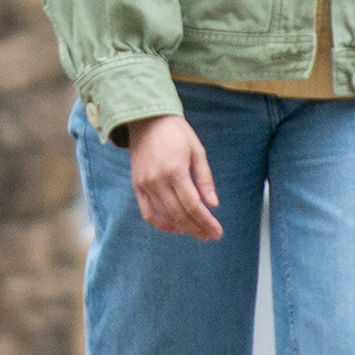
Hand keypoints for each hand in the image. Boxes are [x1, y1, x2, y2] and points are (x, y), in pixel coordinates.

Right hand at [125, 118, 223, 238]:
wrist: (146, 119)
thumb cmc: (176, 132)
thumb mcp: (197, 150)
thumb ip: (205, 178)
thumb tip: (213, 204)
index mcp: (175, 170)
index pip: (193, 205)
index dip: (206, 222)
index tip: (217, 232)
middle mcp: (158, 180)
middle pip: (180, 214)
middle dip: (197, 228)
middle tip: (211, 236)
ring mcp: (145, 184)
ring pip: (165, 216)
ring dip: (183, 228)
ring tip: (198, 233)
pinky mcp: (137, 186)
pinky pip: (147, 212)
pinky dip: (161, 224)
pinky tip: (175, 228)